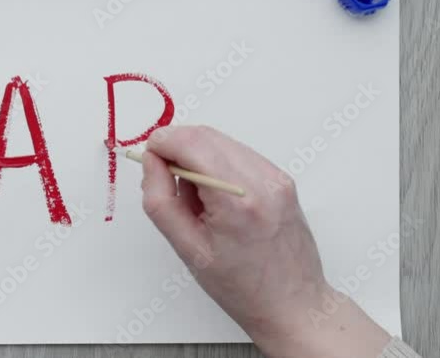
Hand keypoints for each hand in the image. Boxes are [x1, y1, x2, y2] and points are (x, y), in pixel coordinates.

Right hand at [141, 126, 389, 357]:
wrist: (292, 304)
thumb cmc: (242, 287)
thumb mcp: (188, 249)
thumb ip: (161, 201)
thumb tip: (151, 162)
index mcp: (237, 202)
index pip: (190, 144)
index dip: (161, 144)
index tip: (148, 159)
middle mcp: (262, 182)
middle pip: (205, 135)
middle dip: (175, 146)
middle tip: (163, 176)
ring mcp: (276, 177)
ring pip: (221, 141)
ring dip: (197, 156)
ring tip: (195, 198)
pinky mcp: (282, 179)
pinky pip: (239, 154)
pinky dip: (218, 164)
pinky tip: (216, 197)